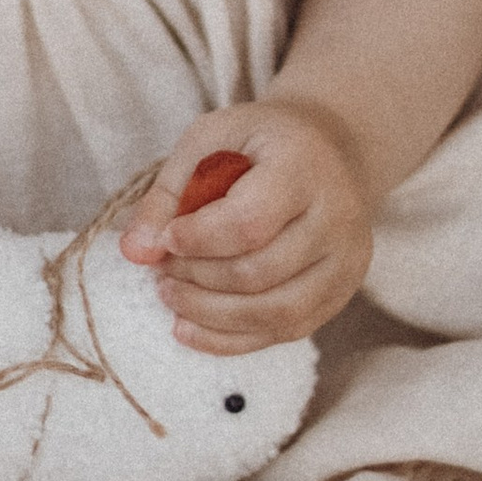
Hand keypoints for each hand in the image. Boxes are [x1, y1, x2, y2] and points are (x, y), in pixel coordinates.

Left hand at [118, 103, 373, 349]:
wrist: (333, 149)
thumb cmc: (261, 141)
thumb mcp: (210, 140)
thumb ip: (169, 192)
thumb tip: (136, 252)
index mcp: (304, 166)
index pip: (249, 222)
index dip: (197, 240)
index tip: (165, 238)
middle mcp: (337, 217)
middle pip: (259, 273)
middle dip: (196, 278)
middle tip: (161, 270)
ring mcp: (346, 262)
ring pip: (276, 313)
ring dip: (210, 315)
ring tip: (170, 295)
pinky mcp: (341, 293)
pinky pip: (286, 332)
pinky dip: (231, 340)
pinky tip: (189, 327)